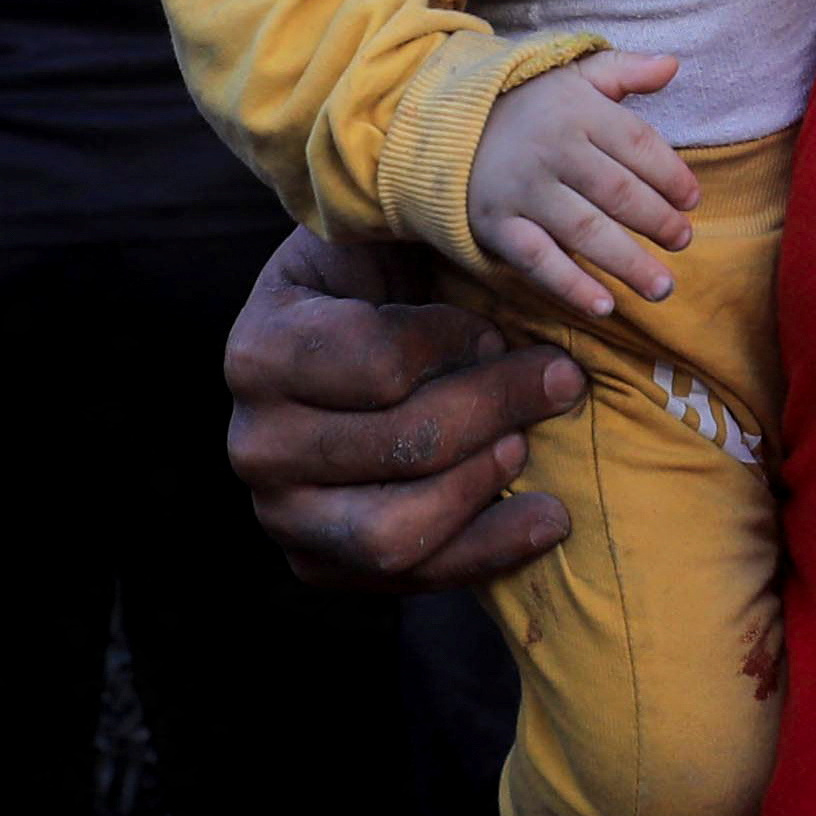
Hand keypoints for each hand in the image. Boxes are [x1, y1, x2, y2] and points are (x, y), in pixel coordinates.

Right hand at [224, 229, 580, 591]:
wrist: (332, 348)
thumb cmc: (374, 285)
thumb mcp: (384, 238)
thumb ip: (428, 237)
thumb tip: (514, 253)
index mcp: (258, 350)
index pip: (380, 363)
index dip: (458, 344)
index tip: (498, 329)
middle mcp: (253, 443)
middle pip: (401, 444)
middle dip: (497, 408)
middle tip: (561, 380)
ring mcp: (280, 514)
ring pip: (399, 529)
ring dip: (487, 484)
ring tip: (530, 445)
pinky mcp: (317, 565)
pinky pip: (411, 579)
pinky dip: (489, 552)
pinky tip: (549, 518)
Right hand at [465, 46, 697, 320]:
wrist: (443, 125)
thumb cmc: (527, 104)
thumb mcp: (571, 76)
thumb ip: (623, 70)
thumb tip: (673, 65)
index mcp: (576, 109)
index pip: (638, 144)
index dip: (673, 175)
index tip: (692, 199)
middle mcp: (552, 149)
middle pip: (619, 192)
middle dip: (659, 221)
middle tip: (683, 240)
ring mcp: (524, 190)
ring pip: (587, 231)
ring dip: (630, 264)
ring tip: (663, 287)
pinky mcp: (498, 225)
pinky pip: (540, 261)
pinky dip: (572, 286)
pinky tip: (605, 306)